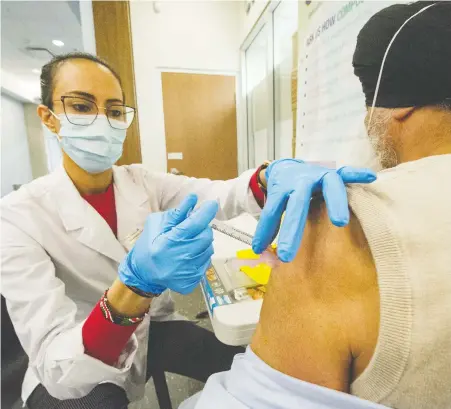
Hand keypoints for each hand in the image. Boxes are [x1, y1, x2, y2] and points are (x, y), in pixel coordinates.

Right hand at [118, 194, 218, 294]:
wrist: (142, 275)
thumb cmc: (148, 246)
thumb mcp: (156, 225)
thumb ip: (177, 213)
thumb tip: (194, 199)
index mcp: (168, 242)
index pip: (195, 224)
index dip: (206, 212)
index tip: (212, 204)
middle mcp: (180, 259)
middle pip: (206, 236)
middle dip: (203, 228)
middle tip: (193, 227)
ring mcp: (187, 273)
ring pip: (208, 249)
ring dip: (202, 242)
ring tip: (188, 243)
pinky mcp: (192, 282)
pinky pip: (206, 262)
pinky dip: (200, 255)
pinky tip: (188, 256)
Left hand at [252, 159, 376, 261]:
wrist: (288, 167)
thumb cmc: (284, 194)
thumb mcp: (273, 207)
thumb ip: (269, 228)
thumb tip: (260, 255)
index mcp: (281, 190)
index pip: (271, 211)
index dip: (264, 230)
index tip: (258, 250)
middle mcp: (300, 182)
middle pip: (297, 204)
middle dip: (292, 229)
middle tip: (286, 254)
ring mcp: (319, 176)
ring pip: (328, 186)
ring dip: (335, 203)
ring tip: (340, 222)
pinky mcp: (334, 172)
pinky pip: (348, 172)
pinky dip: (358, 174)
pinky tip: (370, 178)